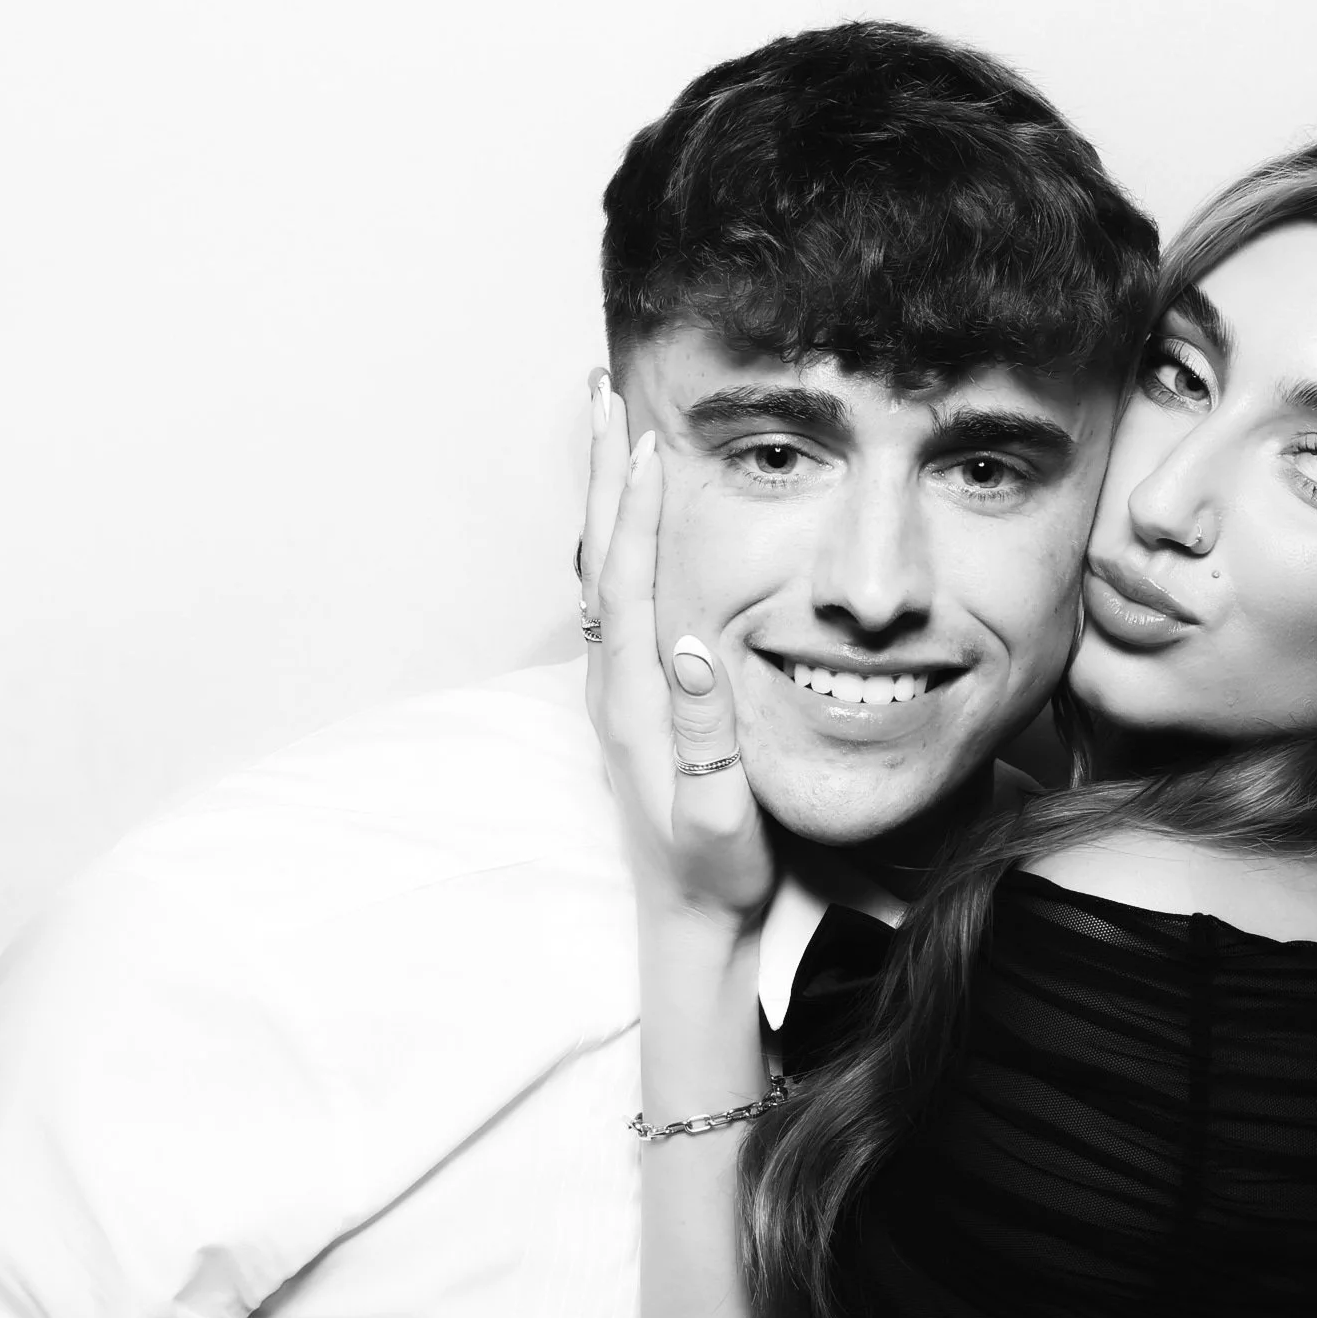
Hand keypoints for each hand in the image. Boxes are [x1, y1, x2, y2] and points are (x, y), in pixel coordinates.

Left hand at [580, 370, 775, 931]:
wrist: (691, 923)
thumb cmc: (716, 874)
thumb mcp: (718, 815)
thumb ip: (705, 738)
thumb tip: (691, 649)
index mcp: (636, 702)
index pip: (630, 582)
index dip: (636, 509)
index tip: (645, 440)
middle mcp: (615, 688)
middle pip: (601, 557)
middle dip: (599, 474)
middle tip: (598, 394)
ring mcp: (619, 694)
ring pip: (606, 572)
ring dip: (606, 499)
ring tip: (610, 434)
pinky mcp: (633, 704)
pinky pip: (619, 600)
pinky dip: (620, 542)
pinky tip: (631, 525)